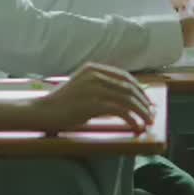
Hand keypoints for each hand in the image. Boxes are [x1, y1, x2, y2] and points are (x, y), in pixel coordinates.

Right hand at [34, 64, 154, 132]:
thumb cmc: (61, 104)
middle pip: (128, 87)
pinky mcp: (92, 103)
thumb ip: (100, 87)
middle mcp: (95, 75)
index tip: (147, 101)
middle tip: (151, 113)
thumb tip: (124, 98)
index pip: (124, 76)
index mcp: (93, 68)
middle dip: (143, 101)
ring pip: (127, 98)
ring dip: (141, 111)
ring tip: (147, 121)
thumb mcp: (82, 88)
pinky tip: (135, 126)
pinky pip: (119, 110)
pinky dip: (131, 118)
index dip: (139, 89)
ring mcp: (94, 88)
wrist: (42, 111)